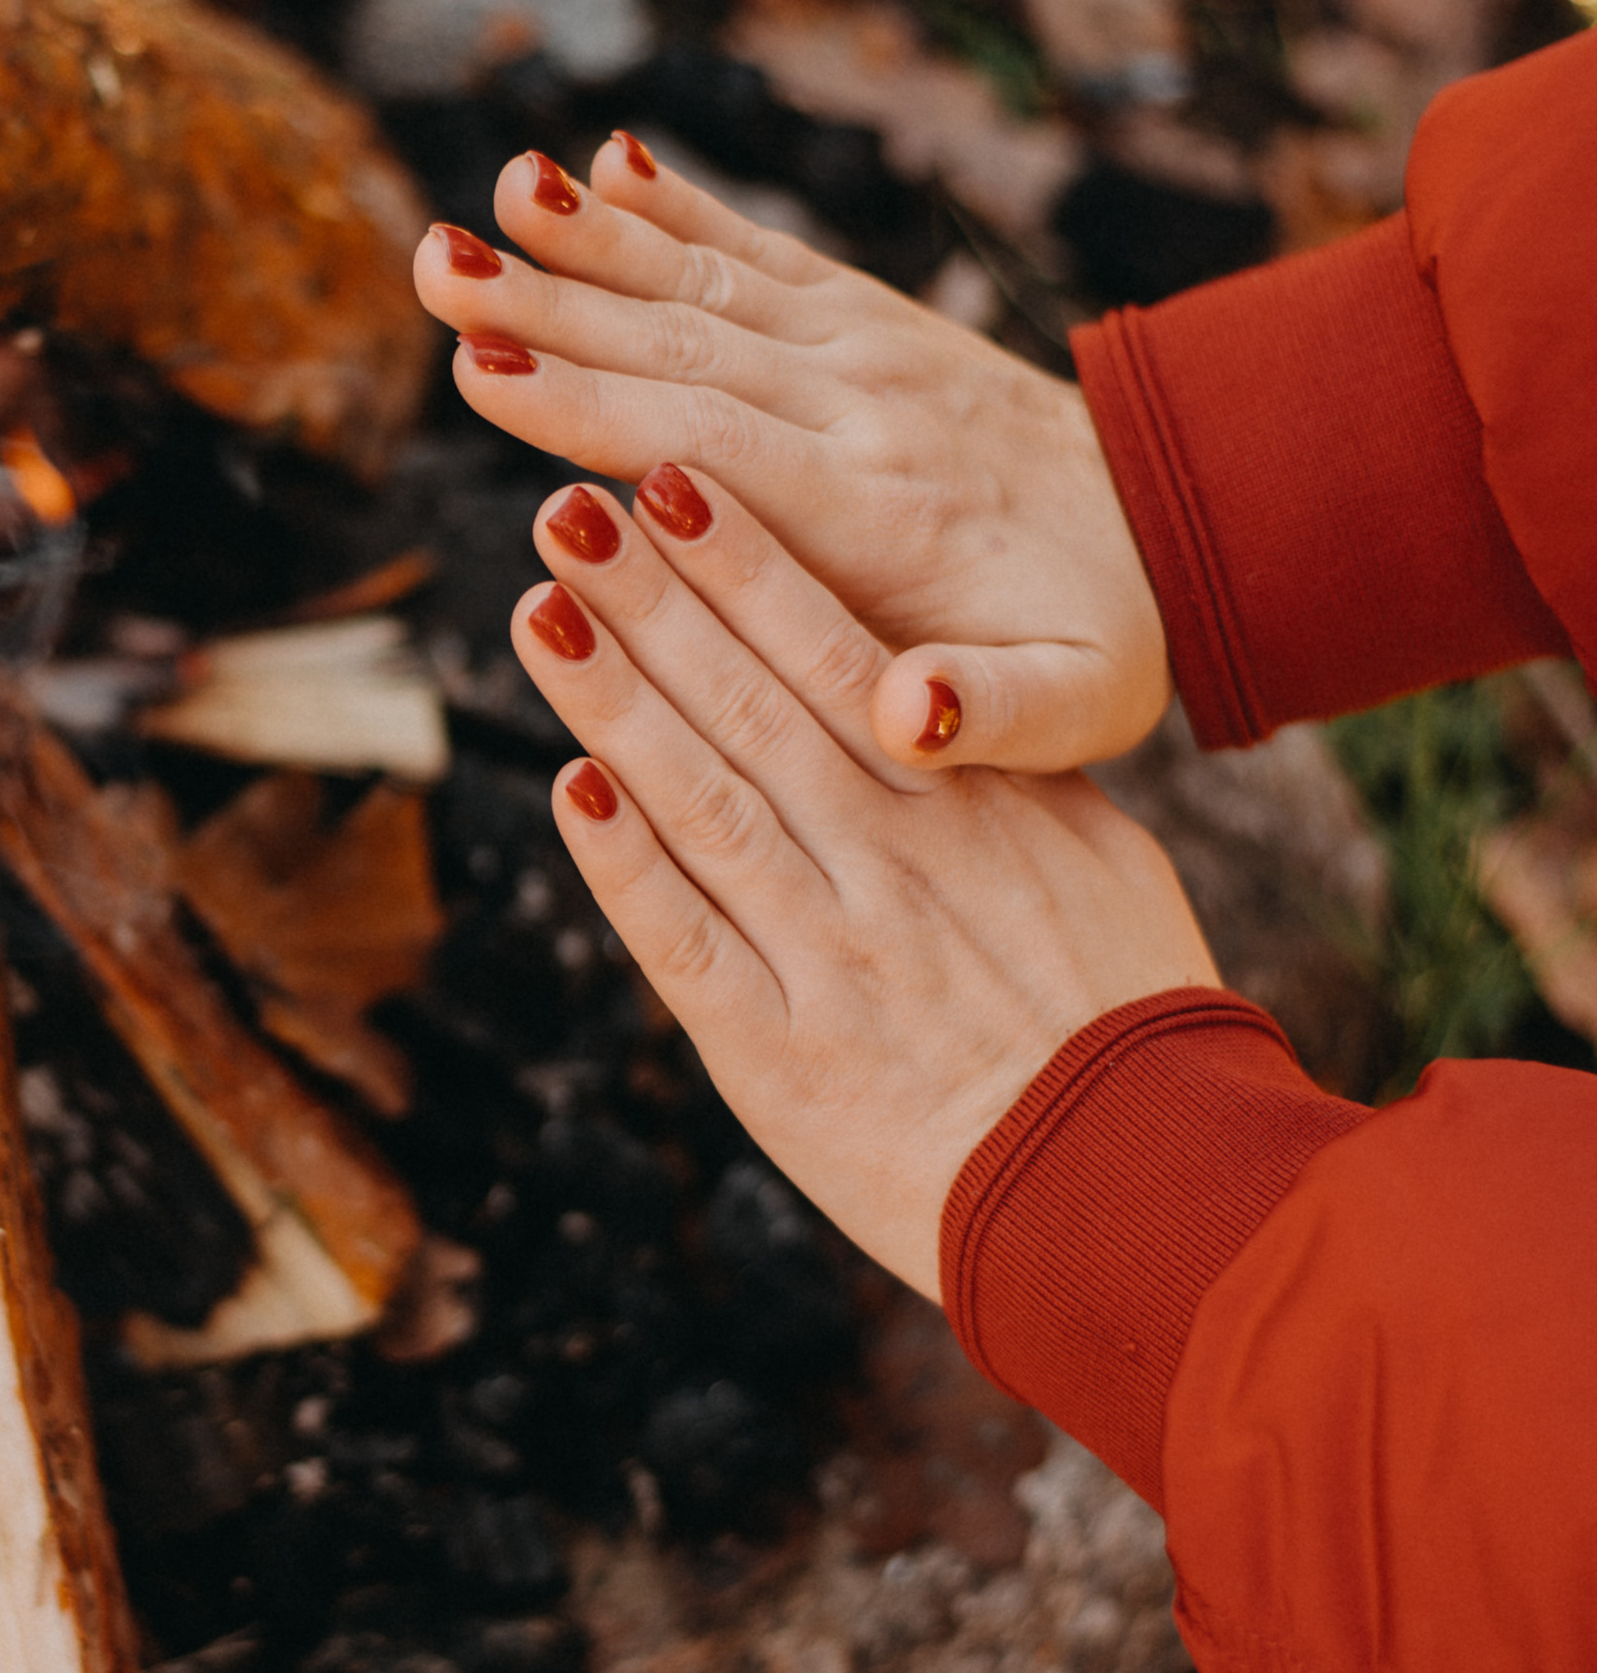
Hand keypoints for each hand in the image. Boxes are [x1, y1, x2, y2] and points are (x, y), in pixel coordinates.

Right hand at [415, 138, 1170, 773]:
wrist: (1190, 523)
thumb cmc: (1101, 643)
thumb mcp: (1073, 708)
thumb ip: (989, 713)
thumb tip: (906, 719)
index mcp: (879, 514)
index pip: (711, 451)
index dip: (593, 410)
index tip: (483, 376)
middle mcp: (862, 408)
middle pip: (682, 348)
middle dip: (550, 308)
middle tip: (432, 266)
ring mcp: (863, 350)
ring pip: (704, 287)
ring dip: (585, 244)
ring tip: (484, 197)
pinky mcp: (865, 320)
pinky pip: (760, 254)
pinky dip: (677, 209)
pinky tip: (598, 164)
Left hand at [506, 465, 1215, 1294]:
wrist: (1132, 1193)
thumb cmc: (1131, 1024)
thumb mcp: (1102, 870)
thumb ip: (1009, 786)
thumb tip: (938, 702)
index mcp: (976, 806)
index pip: (839, 655)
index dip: (746, 563)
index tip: (672, 479)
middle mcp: (893, 864)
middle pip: (749, 704)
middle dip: (650, 600)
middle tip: (565, 512)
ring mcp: (827, 957)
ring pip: (698, 800)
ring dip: (612, 702)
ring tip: (539, 613)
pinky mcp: (775, 1057)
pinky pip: (680, 942)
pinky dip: (620, 863)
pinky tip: (568, 787)